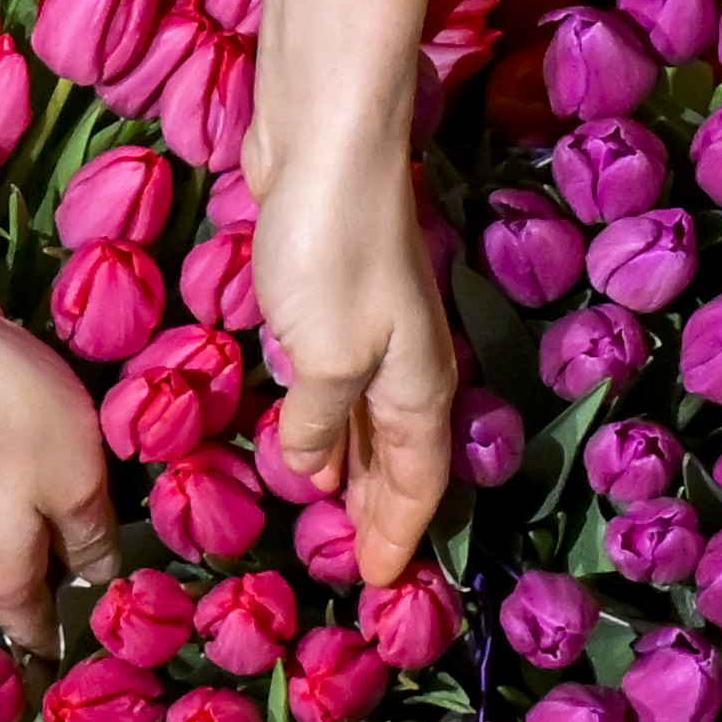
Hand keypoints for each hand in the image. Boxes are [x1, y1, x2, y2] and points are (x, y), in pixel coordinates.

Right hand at [0, 33, 106, 648]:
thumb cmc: (11, 416)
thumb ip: (93, 541)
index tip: (98, 637)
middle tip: (99, 554)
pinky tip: (18, 452)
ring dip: (21, 526)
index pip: (33, 632)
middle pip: (8, 580)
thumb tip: (98, 583)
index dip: (67, 639)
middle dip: (48, 577)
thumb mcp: (79, 482)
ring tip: (66, 499)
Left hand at [257, 141, 455, 584]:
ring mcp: (371, 327)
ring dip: (351, 468)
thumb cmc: (332, 248)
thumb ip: (316, 422)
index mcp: (417, 388)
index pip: (419, 484)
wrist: (324, 136)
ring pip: (368, 420)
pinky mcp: (330, 295)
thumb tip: (307, 472)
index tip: (380, 585)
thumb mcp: (323, 355)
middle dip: (381, 512)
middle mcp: (405, 364)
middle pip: (401, 458)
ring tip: (330, 511)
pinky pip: (336, 383)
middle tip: (357, 564)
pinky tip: (303, 430)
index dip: (399, 535)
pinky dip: (325, 420)